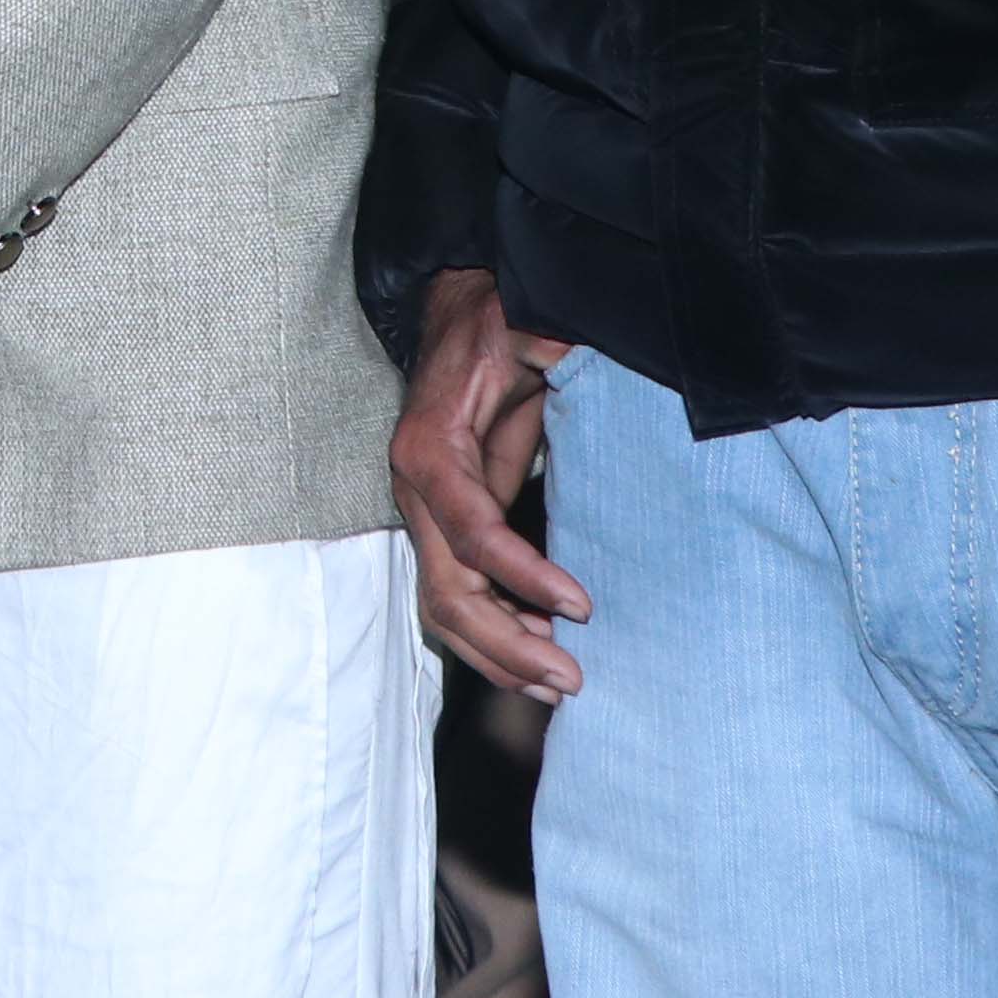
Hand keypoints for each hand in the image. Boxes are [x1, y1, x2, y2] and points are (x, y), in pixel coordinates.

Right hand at [389, 267, 584, 699]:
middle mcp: (416, 489)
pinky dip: (494, 633)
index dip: (523, 574)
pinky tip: (540, 651)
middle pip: (447, 590)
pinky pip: (457, 593)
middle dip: (506, 643)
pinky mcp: (444, 524)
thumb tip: (579, 359)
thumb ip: (552, 348)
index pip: (471, 530)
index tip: (582, 606)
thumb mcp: (526, 328)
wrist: (458, 313)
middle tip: (571, 678)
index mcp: (431, 447)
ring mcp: (425, 513)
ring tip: (559, 684)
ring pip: (444, 606)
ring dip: (498, 653)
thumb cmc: (495, 323)